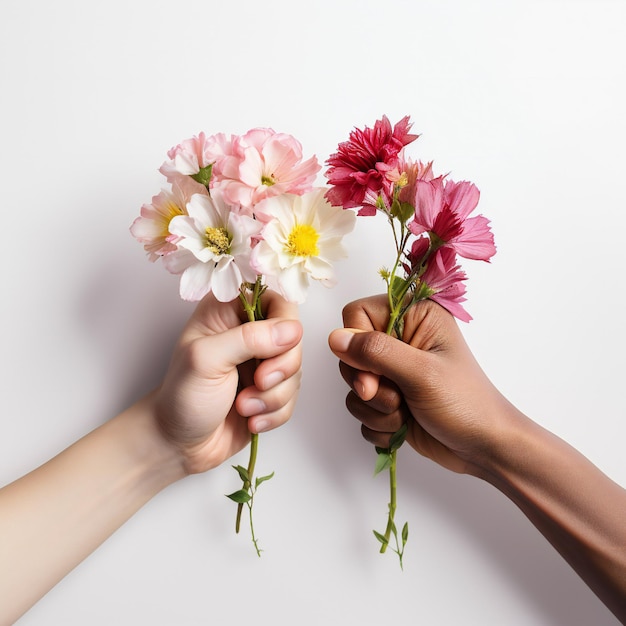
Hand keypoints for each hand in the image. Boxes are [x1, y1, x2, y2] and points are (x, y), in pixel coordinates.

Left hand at [155, 290, 302, 474]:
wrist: (179, 444)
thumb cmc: (181, 397)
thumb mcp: (206, 360)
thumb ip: (248, 339)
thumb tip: (292, 330)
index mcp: (229, 311)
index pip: (277, 300)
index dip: (284, 324)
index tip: (271, 350)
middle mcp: (249, 332)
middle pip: (294, 337)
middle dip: (281, 368)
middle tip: (257, 382)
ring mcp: (262, 362)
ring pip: (295, 371)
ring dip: (274, 396)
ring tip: (244, 407)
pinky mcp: (271, 390)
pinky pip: (294, 396)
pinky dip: (275, 412)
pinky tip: (251, 419)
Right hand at [328, 294, 516, 474]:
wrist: (484, 448)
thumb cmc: (466, 404)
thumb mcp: (422, 373)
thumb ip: (376, 352)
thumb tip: (335, 338)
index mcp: (414, 317)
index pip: (357, 314)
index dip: (358, 345)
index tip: (375, 375)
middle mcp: (400, 338)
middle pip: (350, 352)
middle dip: (368, 384)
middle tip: (395, 399)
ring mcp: (393, 370)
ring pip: (353, 384)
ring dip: (374, 408)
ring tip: (405, 414)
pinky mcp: (388, 398)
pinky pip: (360, 408)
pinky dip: (377, 423)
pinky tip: (402, 427)